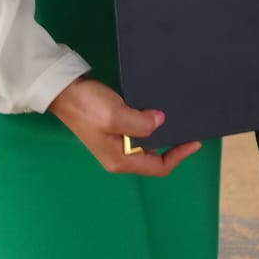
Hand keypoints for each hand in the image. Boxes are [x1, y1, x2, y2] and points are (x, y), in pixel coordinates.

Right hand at [48, 77, 199, 175]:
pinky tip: (157, 111)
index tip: (195, 140)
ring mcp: (115, 143)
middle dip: (172, 144)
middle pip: (154, 157)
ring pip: (147, 143)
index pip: (158, 167)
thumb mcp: (117, 115)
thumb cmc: (88, 106)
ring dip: (161, 132)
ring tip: (176, 117)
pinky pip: (138, 131)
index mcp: (121, 160)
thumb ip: (142, 123)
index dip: (179, 156)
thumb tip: (161, 121)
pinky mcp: (113, 129)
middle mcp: (119, 156)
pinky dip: (150, 124)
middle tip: (188, 125)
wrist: (63, 91)